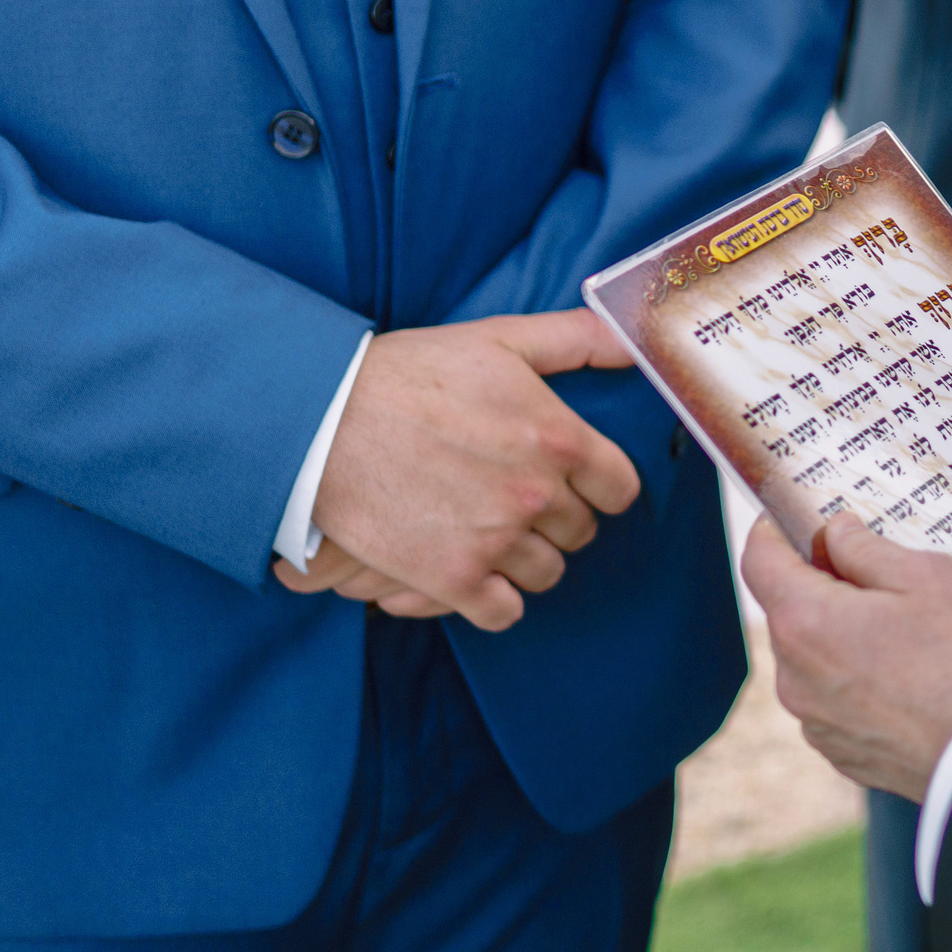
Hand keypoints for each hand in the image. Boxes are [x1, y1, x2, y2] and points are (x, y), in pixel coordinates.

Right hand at [277, 309, 642, 632]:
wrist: (319, 420)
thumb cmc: (408, 373)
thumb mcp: (500, 339)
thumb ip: (577, 340)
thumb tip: (632, 340)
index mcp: (559, 438)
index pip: (620, 490)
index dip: (598, 486)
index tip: (572, 481)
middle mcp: (537, 493)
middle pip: (581, 532)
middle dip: (557, 518)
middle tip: (517, 499)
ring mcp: (496, 540)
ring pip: (546, 573)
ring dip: (526, 558)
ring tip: (491, 532)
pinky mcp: (452, 578)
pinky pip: (503, 612)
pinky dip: (492, 598)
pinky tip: (471, 571)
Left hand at [743, 514, 951, 800]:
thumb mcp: (928, 578)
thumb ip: (867, 550)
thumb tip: (836, 535)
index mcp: (807, 622)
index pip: (760, 561)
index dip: (773, 530)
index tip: (795, 517)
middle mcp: (795, 677)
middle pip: (790, 612)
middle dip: (823, 587)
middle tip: (881, 576)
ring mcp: (816, 722)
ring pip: (814, 659)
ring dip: (843, 638)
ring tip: (908, 636)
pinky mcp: (842, 754)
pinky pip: (835, 701)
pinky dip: (858, 682)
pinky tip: (911, 681)